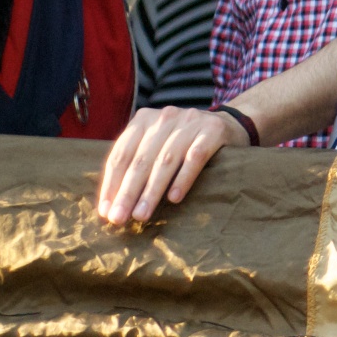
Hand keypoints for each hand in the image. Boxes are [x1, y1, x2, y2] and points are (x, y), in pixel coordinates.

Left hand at [97, 106, 246, 223]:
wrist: (230, 125)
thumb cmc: (184, 143)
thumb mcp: (156, 144)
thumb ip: (136, 163)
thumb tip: (110, 206)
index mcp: (144, 119)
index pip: (121, 153)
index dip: (111, 183)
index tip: (106, 212)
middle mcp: (165, 117)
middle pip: (141, 159)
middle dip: (127, 191)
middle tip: (119, 219)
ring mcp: (190, 122)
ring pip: (166, 160)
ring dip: (152, 190)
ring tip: (142, 215)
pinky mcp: (214, 130)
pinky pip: (195, 157)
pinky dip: (183, 178)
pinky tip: (174, 199)